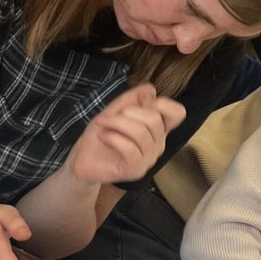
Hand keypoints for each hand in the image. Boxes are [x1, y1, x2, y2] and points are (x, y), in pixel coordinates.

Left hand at [67, 84, 185, 186]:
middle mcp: (157, 144)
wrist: (83, 158)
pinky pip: (130, 148)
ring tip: (102, 123)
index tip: (140, 102)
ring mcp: (148, 159)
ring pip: (141, 132)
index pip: (178, 114)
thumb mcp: (115, 109)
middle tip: (110, 115)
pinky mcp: (136, 170)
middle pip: (155, 119)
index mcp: (157, 128)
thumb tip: (150, 89)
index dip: (162, 103)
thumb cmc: (102, 134)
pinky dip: (113, 137)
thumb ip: (132, 98)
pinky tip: (103, 136)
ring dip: (117, 123)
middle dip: (129, 111)